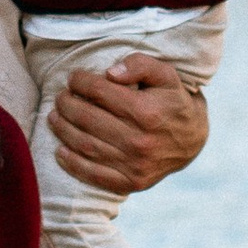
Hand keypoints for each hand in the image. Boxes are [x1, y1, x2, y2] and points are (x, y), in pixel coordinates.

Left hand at [48, 53, 209, 195]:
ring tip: (54, 117)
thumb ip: (140, 65)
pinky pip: (94, 175)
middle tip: (60, 97)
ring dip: (63, 130)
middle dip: (67, 105)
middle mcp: (140, 141)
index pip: (100, 93)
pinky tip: (60, 151)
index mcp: (147, 112)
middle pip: (88, 119)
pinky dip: (72, 164)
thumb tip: (110, 73)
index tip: (73, 78)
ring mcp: (135, 165)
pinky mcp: (132, 182)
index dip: (81, 82)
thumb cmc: (174, 101)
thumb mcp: (166, 75)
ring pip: (86, 146)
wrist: (193, 140)